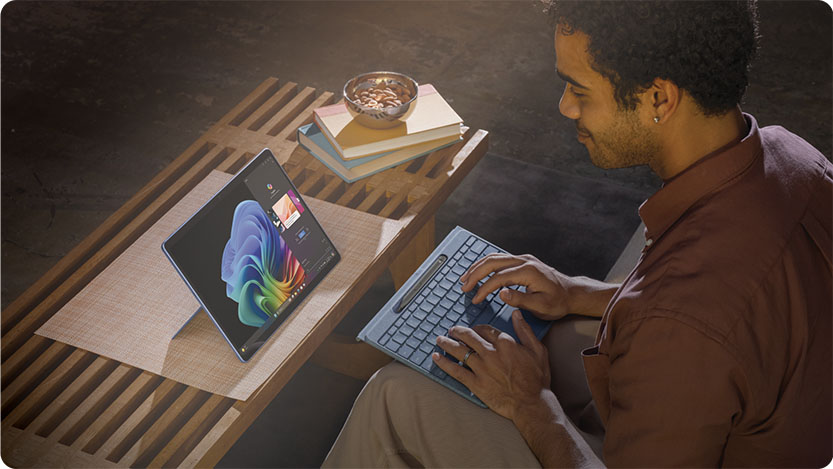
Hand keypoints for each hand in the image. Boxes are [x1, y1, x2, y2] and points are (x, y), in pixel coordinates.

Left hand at [433, 310, 550, 421]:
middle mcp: (491, 353)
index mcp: (505, 343)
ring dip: (447, 343)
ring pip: (459, 351)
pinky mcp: (476, 383)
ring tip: (440, 339)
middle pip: (469, 337)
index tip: (473, 329)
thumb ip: (525, 330)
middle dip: (458, 332)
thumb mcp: (538, 350)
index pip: (485, 330)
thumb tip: (516, 313)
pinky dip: (444, 363)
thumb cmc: (537, 379)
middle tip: (451, 330)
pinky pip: (456, 371)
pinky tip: (436, 358)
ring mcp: (481, 368)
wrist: (531, 404)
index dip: (477, 328)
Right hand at [460, 253, 574, 320]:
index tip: (475, 299)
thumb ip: (520, 299)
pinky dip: (487, 264)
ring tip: (466, 277)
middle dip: (475, 274)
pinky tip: (480, 271)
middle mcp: (524, 261)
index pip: (499, 278)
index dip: (484, 289)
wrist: (571, 293)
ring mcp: (523, 259)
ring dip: (478, 267)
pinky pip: (500, 259)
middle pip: (492, 262)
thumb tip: (501, 293)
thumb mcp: (541, 306)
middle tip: (464, 286)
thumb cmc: (558, 302)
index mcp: (528, 272)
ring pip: (494, 258)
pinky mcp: (523, 261)